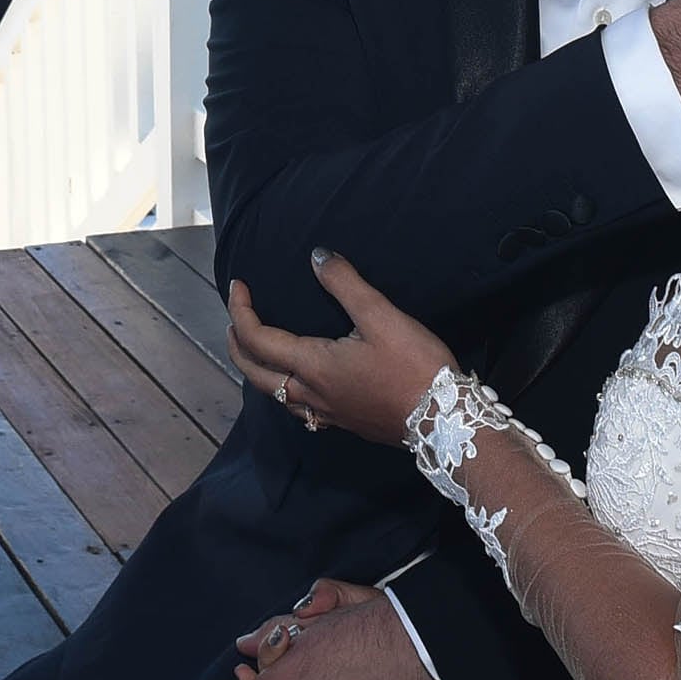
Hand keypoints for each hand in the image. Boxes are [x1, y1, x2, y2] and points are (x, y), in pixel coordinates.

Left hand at [226, 252, 453, 446]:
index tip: (239, 285)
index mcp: (312, 365)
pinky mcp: (343, 422)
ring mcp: (326, 413)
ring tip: (259, 348)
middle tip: (236, 318)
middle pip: (254, 373)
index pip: (257, 338)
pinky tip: (299, 383)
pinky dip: (283, 388)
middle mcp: (311, 394)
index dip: (240, 310)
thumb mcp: (381, 316)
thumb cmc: (414, 366)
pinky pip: (297, 407)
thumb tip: (317, 257)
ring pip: (274, 394)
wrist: (444, 419)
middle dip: (237, 344)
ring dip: (257, 368)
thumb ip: (345, 284)